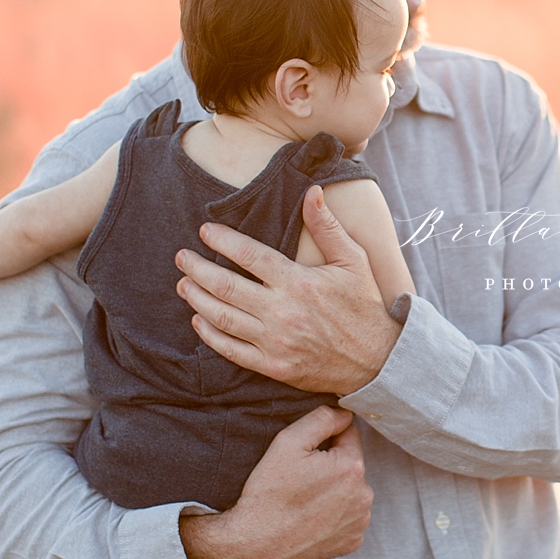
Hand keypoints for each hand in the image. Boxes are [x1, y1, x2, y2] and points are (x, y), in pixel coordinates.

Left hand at [174, 184, 401, 394]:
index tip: (205, 231)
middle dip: (197, 269)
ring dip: (197, 299)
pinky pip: (231, 350)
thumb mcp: (353, 260)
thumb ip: (328, 227)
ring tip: (183, 284)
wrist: (377, 360)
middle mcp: (282, 311)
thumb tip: (311, 192)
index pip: (249, 255)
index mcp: (298, 282)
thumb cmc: (364, 306)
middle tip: (181, 257)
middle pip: (226, 287)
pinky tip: (198, 320)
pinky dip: (210, 334)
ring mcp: (275, 342)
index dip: (222, 241)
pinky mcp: (273, 366)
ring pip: (223, 318)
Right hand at [179, 405, 372, 558]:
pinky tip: (311, 518)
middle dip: (331, 465)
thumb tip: (345, 413)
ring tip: (304, 500)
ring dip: (335, 490)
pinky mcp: (352, 542)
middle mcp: (364, 495)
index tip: (304, 454)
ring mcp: (360, 522)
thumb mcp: (287, 442)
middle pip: (350, 464)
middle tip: (300, 478)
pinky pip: (348, 517)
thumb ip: (322, 419)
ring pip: (351, 491)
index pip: (349, 434)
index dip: (325, 439)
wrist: (254, 545)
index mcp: (352, 467)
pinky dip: (335, 515)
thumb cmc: (268, 492)